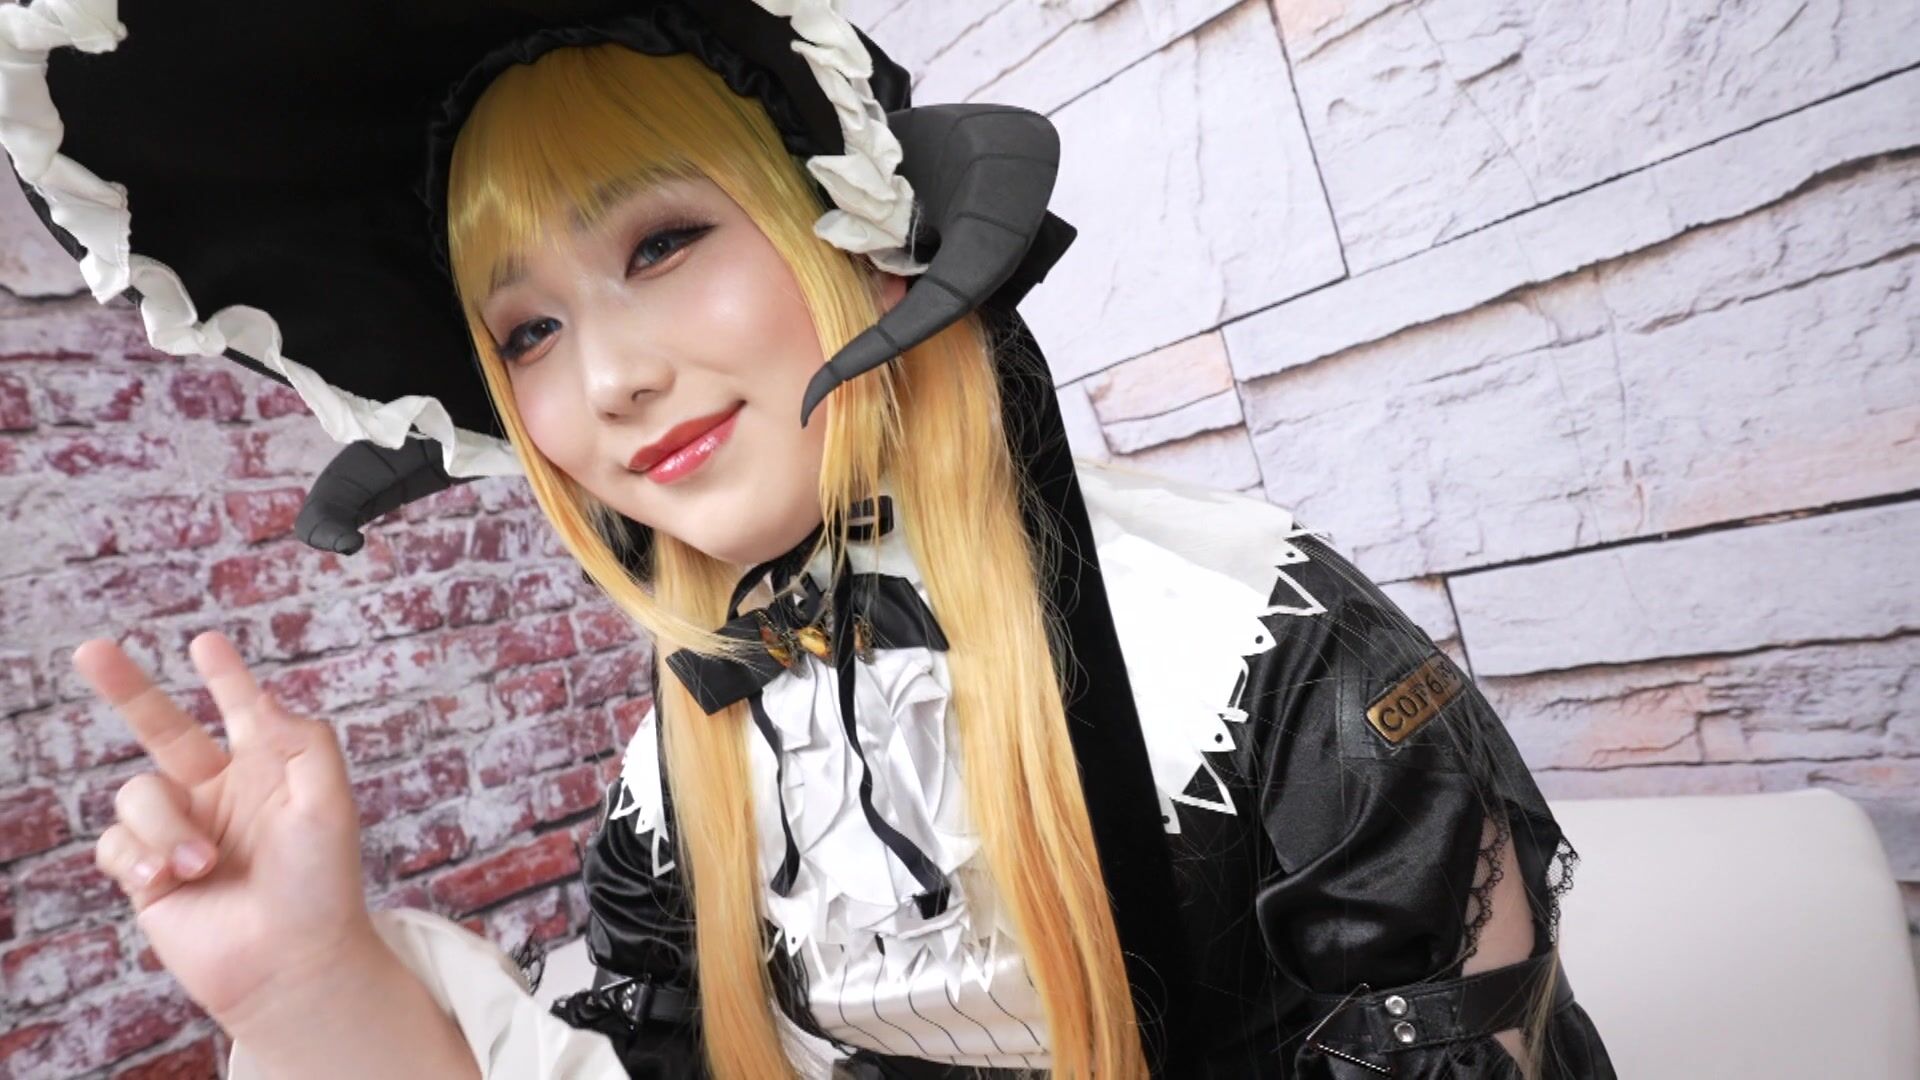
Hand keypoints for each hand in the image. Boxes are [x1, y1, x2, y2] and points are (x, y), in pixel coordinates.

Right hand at [74, 631, 375, 1035]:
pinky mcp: (148, 872)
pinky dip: (140, 857)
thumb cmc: (321, 885)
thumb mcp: (329, 804)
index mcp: (267, 769)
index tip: (205, 642)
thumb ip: (305, 742)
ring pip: (137, 793)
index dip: (225, 677)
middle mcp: (220, 793)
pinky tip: (171, 882)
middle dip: (127, 688)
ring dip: (165, 827)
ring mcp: (181, 830)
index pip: (242, 710)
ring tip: (201, 865)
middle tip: (91, 649)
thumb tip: (264, 697)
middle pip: (161, 728)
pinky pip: (115, 842)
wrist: (290, 962)